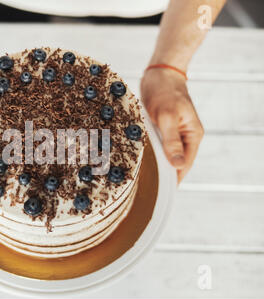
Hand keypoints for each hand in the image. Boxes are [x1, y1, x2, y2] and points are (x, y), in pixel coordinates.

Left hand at [140, 68, 203, 182]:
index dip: (173, 179)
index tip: (160, 192)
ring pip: (165, 154)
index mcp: (192, 135)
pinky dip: (150, 152)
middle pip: (175, 162)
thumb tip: (177, 166)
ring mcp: (174, 133)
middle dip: (163, 174)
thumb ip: (171, 141)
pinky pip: (157, 146)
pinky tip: (138, 159)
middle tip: (146, 188)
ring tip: (140, 178)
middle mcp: (185, 137)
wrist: (159, 74)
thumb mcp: (167, 116)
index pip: (184, 164)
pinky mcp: (163, 129)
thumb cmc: (165, 91)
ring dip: (155, 164)